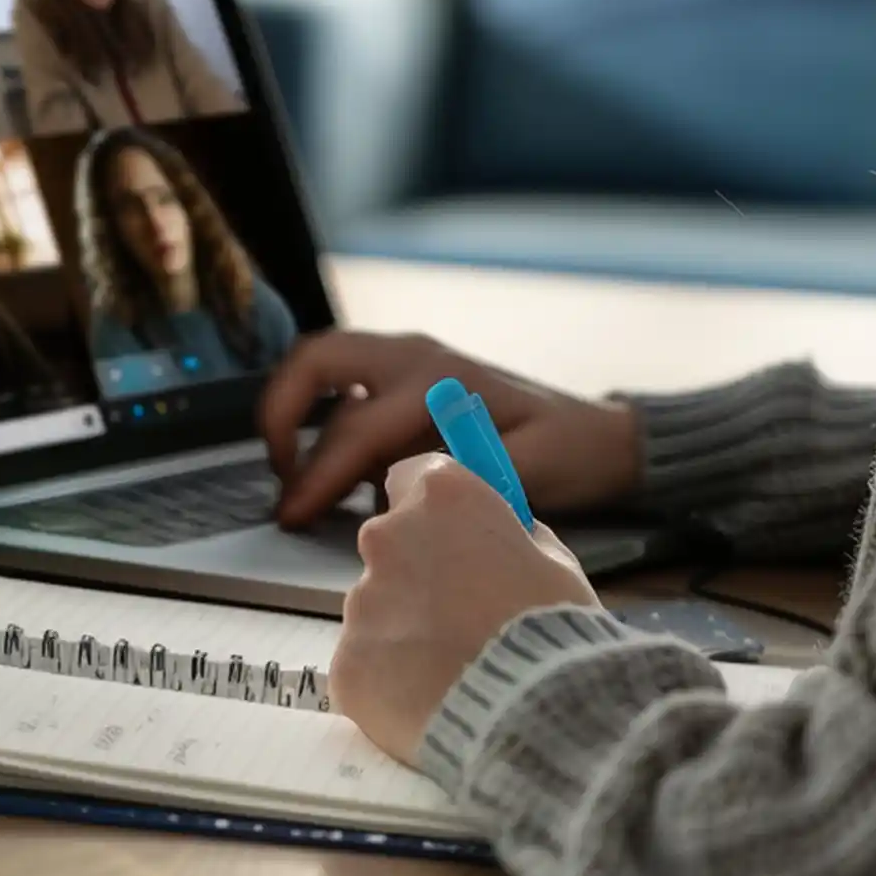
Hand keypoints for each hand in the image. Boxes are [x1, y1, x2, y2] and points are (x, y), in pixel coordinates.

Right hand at [257, 329, 642, 527]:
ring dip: (297, 413)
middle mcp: (414, 360)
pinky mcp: (409, 383)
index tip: (293, 515)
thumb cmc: (566, 452)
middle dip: (280, 411)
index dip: (317, 474)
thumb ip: (465, 477)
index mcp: (436, 380)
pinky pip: (348, 391)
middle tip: (276, 473)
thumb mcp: (525, 469)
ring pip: (326, 368)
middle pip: (317, 360)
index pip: (354, 426)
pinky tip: (340, 477)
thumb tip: (403, 492)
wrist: (598, 436)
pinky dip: (326, 422)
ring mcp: (409, 364)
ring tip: (296, 479)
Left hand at [330, 452, 601, 761]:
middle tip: (458, 613)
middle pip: (390, 543)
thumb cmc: (553, 626)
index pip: (412, 477)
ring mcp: (360, 603)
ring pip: (376, 607)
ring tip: (450, 669)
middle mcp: (387, 536)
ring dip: (403, 627)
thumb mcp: (552, 560)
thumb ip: (511, 536)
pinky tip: (428, 702)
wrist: (531, 711)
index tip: (451, 532)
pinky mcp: (345, 665)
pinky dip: (389, 680)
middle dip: (417, 569)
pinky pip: (365, 664)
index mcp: (441, 496)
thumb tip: (494, 540)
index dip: (433, 507)